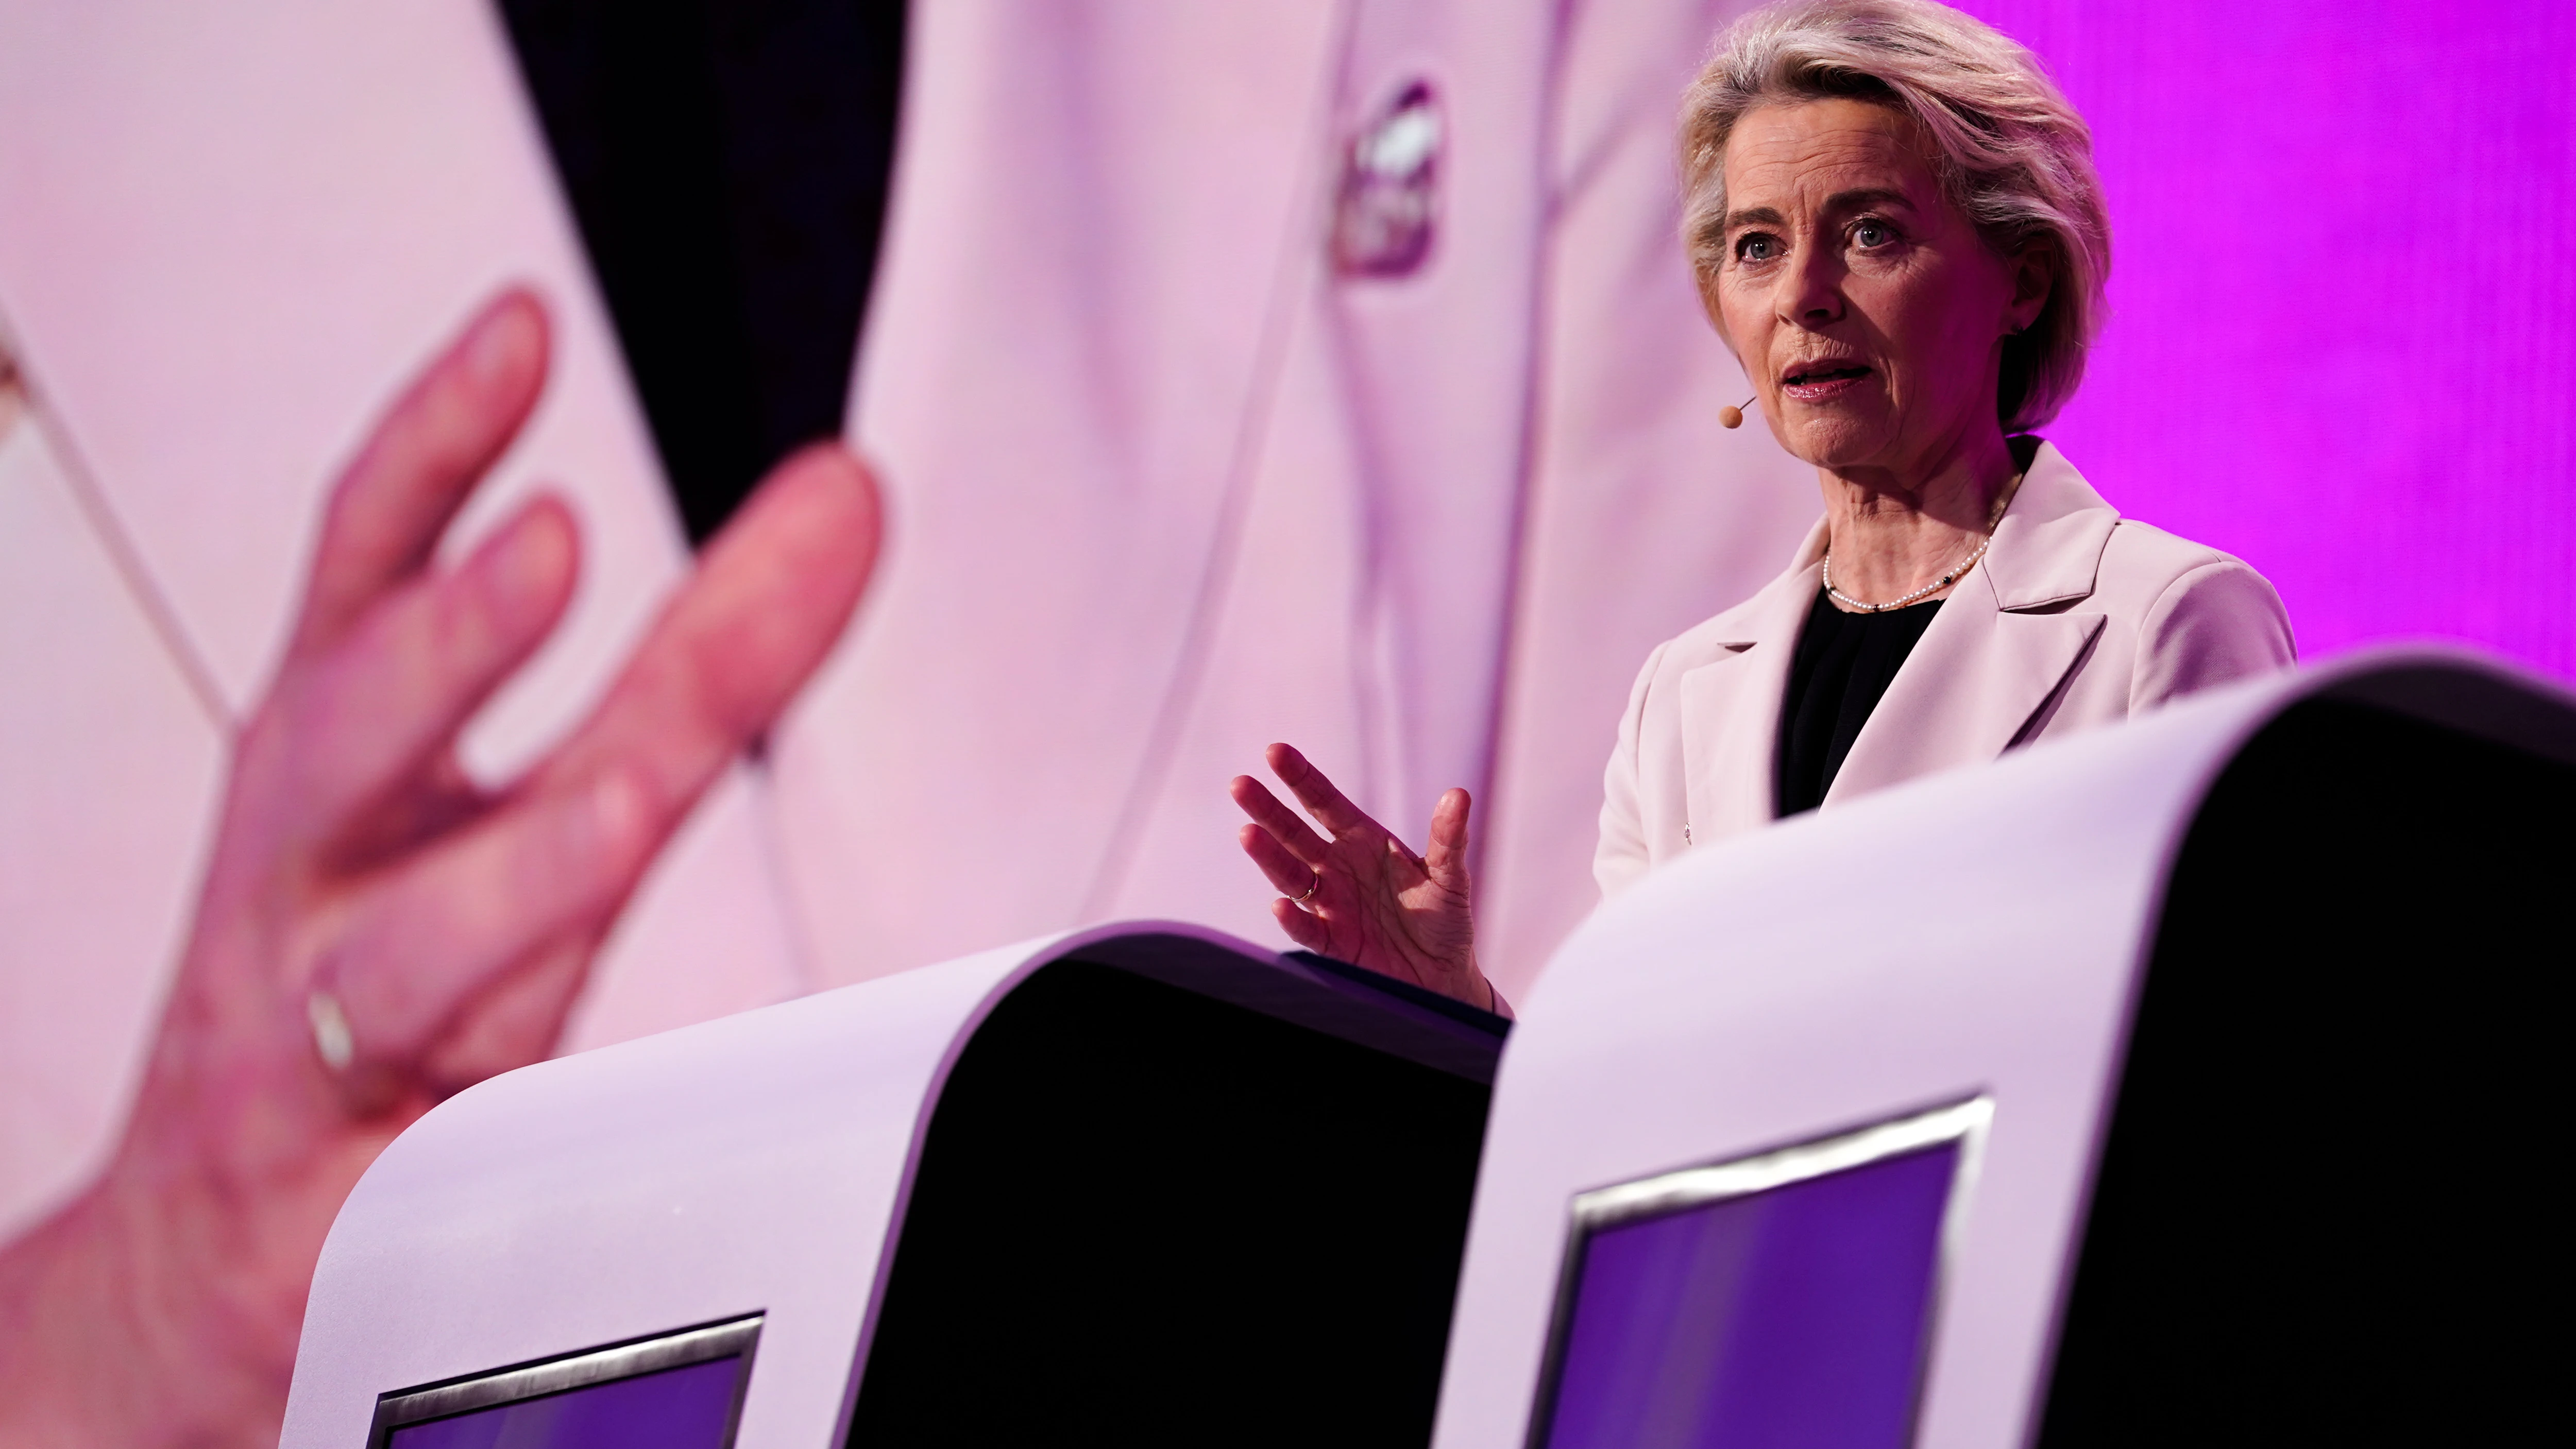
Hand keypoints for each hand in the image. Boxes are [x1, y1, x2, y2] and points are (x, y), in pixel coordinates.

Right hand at [0, 289, 880, 1446]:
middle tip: (553, 544)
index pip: (352, 577)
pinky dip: (494, 1145)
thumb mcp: (506, 801)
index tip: (520, 329)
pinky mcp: (333, 1218)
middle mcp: (300, 887)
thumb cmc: (354, 985)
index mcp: (331, 771)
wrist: (197, 1257)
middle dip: (443, 643)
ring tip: (624, 806)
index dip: (429, 451)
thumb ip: (683, 659)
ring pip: (398, 962)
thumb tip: (841, 501)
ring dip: (511, 879)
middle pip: (345, 743)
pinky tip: (560, 1117)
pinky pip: (430, 1179)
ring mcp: (299, 1051)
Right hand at [1229, 743, 1495, 1011]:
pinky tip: (1279, 905)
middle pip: (1294, 834)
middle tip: (1240, 785)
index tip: (1275, 752)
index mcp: (1362, 841)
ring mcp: (1331, 904)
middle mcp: (1338, 867)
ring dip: (1269, 856)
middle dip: (1267, 810)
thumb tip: (1458, 795)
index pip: (1324, 802)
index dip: (1300, 779)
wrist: (1442, 974)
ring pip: (1291, 876)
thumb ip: (1448, 838)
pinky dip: (1292, 919)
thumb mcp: (1449, 876)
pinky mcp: (1333, 942)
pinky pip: (1307, 928)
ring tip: (1247, 833)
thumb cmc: (1444, 918)